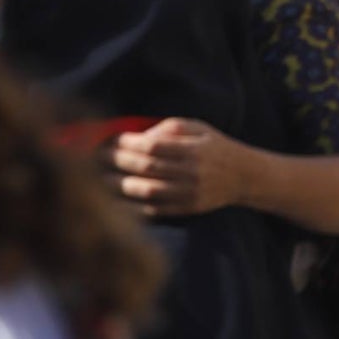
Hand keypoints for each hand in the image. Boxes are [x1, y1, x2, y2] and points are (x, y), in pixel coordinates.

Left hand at [103, 118, 245, 217]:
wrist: (245, 176)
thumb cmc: (216, 147)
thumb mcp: (200, 128)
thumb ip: (170, 128)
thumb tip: (138, 136)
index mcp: (194, 149)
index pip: (154, 146)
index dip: (128, 143)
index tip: (109, 140)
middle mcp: (192, 172)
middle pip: (147, 168)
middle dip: (116, 162)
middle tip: (93, 157)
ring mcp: (189, 193)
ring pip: (147, 191)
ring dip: (118, 185)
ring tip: (97, 179)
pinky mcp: (186, 209)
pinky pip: (153, 210)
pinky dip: (131, 206)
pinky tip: (113, 200)